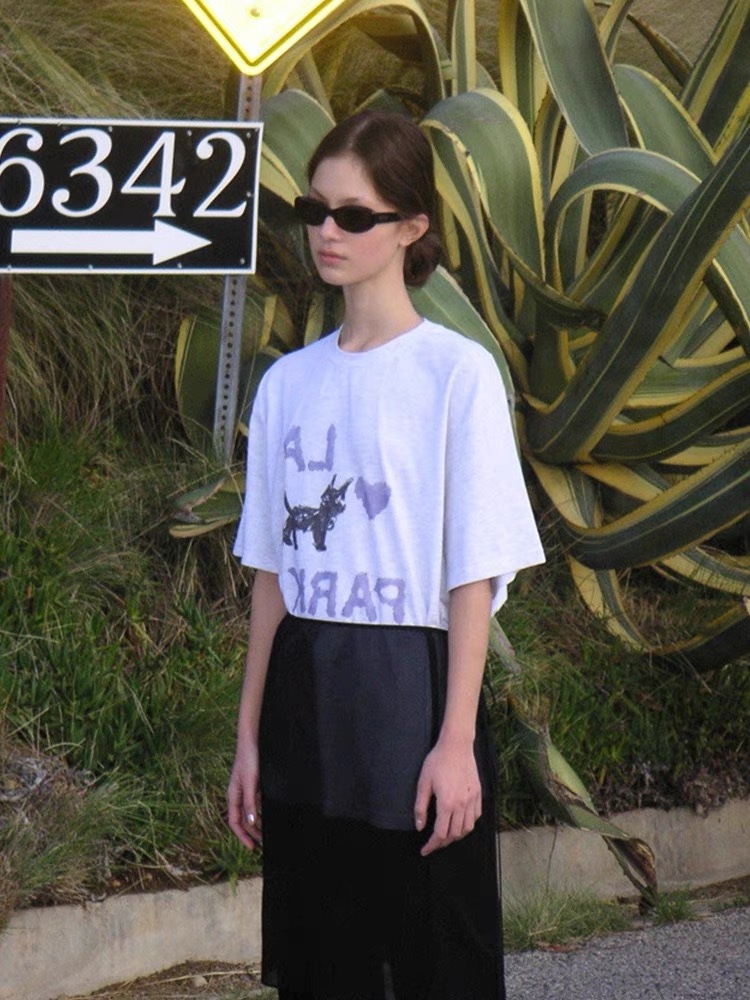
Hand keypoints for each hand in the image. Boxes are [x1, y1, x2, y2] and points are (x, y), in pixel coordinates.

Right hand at [226, 742, 261, 849]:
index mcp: (233, 795)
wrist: (252, 740)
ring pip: (249, 812)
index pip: (235, 822)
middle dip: (250, 833)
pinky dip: (260, 812)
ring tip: (265, 833)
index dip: (242, 836)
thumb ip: (250, 802)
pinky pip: (255, 803)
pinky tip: (267, 815)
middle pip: (242, 820)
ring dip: (256, 824)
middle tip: (262, 844)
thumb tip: (250, 822)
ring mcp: (245, 789)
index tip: (252, 847)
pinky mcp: (253, 784)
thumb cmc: (249, 759)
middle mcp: (237, 794)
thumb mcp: (250, 782)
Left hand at [413, 739, 481, 856]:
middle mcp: (462, 805)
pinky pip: (476, 816)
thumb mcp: (423, 783)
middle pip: (455, 834)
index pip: (440, 834)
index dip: (432, 845)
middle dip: (443, 842)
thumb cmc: (437, 761)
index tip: (424, 850)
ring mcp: (473, 800)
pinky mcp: (479, 794)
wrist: (457, 745)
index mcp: (447, 803)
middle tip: (433, 843)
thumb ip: (420, 807)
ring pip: (468, 828)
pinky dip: (468, 824)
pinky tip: (460, 822)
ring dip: (456, 835)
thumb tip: (420, 827)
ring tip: (446, 835)